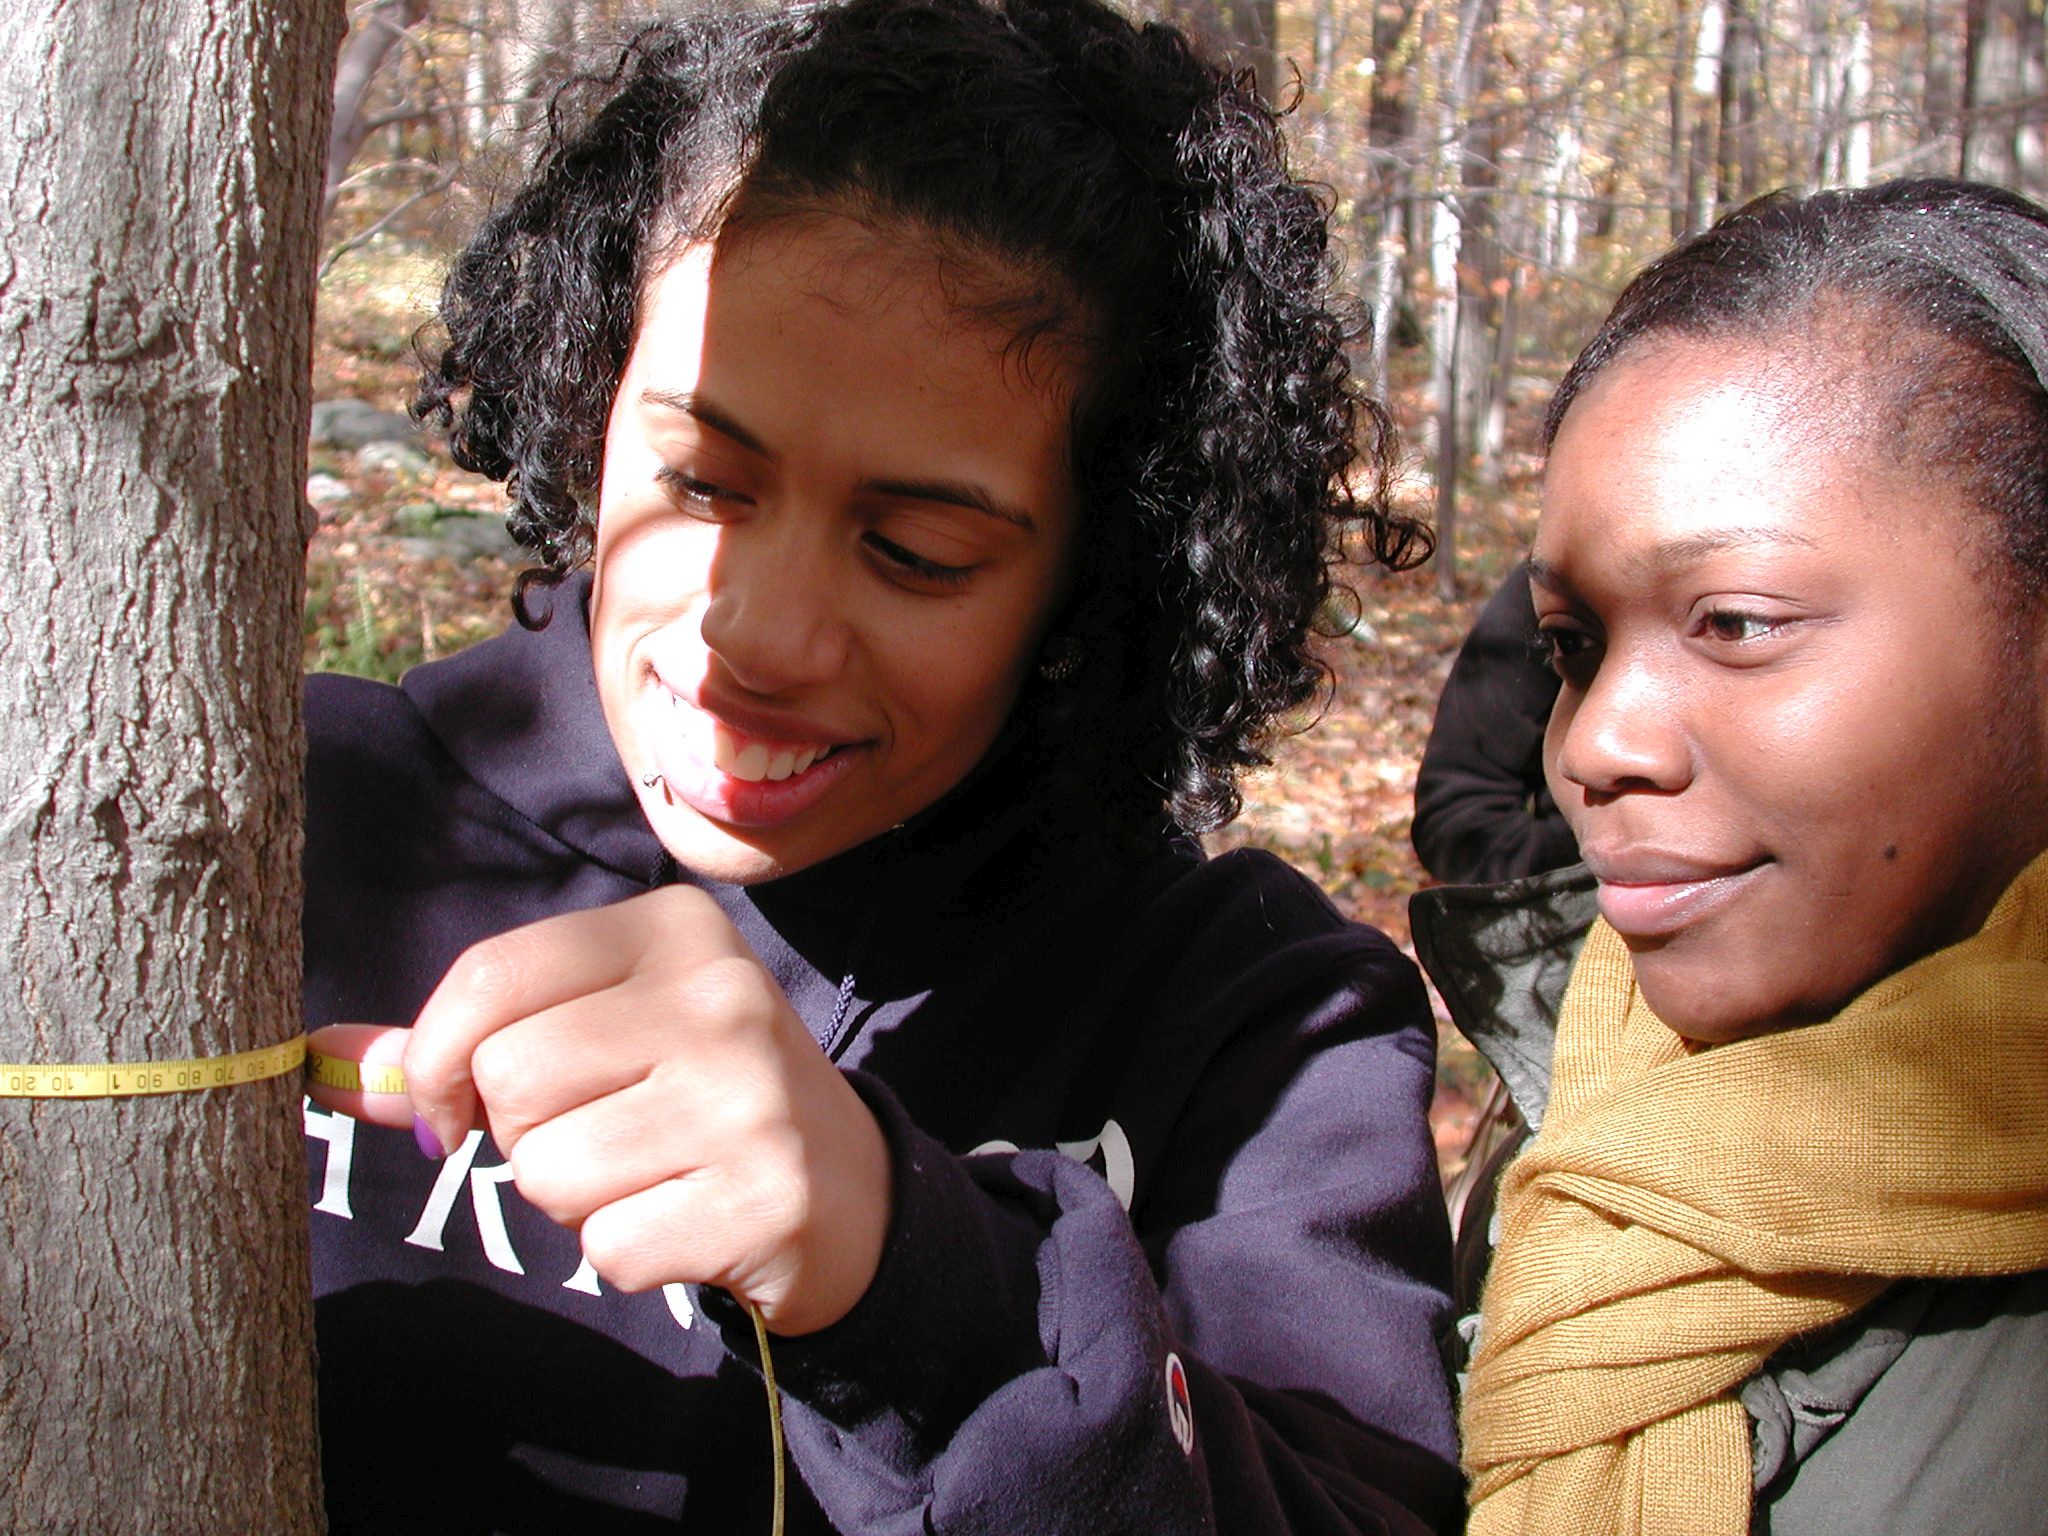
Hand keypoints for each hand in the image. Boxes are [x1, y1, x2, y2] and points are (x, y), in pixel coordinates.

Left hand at [305, 885, 892, 1334]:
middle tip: (602, 1134)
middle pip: (510, 1081)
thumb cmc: (692, 1093)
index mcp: (674, 931)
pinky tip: (686, 1219)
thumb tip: (317, 1058)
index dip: (439, 1057)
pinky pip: (610, 1247)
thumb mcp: (601, 1030)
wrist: (849, 1185)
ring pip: (550, 1172)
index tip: (456, 1103)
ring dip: (575, 1200)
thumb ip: (464, 1042)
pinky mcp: (765, 1195)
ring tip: (649, 1173)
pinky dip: (628, 1253)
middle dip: (526, 1135)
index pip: (491, 978)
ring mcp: (750, 1096)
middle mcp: (720, 996)